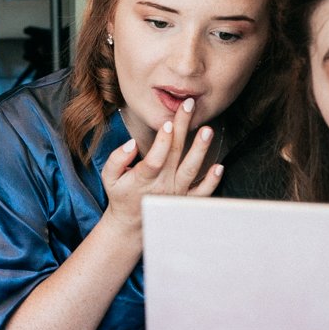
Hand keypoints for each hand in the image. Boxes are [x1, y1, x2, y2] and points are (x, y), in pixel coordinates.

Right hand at [95, 98, 224, 250]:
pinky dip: (212, 181)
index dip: (161, 142)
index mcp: (142, 178)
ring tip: (207, 130)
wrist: (132, 223)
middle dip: (182, 127)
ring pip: (191, 170)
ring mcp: (176, 193)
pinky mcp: (186, 199)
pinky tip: (219, 166)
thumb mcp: (109, 177)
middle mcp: (162, 184)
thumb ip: (117, 159)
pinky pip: (202, 192)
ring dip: (200, 150)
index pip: (154, 159)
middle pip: (174, 154)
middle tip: (189, 106)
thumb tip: (132, 143)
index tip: (167, 123)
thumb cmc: (121, 194)